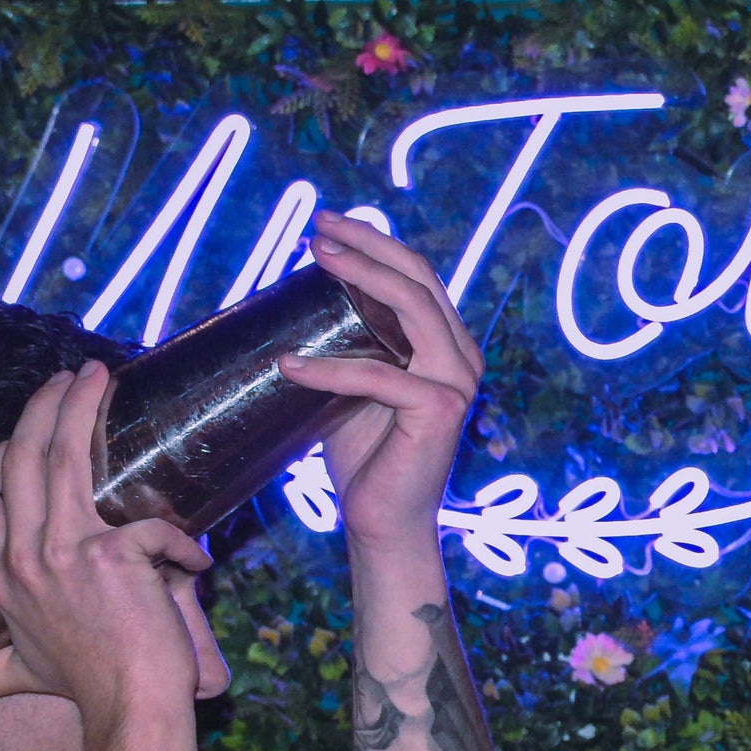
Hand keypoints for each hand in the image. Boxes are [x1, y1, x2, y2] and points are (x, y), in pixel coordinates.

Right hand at [0, 360, 229, 723]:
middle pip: (18, 457)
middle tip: (66, 379)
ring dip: (79, 407)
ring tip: (97, 377)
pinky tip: (197, 548)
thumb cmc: (81, 687)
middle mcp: (22, 558)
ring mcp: (63, 554)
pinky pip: (148, 524)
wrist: (128, 709)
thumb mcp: (10, 675)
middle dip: (40, 406)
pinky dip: (179, 536)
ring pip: (62, 457)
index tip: (23, 432)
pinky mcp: (113, 556)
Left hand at [277, 212, 482, 558]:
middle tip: (317, 229)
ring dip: (358, 277)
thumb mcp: (351, 390)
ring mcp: (456, 382)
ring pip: (409, 308)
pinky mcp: (438, 410)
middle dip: (366, 245)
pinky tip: (288, 365)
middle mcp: (462, 356)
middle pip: (417, 278)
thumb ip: (346, 349)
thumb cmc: (363, 459)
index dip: (374, 244)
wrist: (381, 524)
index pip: (416, 276)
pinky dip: (328, 369)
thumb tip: (293, 311)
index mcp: (447, 345)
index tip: (327, 226)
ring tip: (313, 259)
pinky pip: (376, 377)